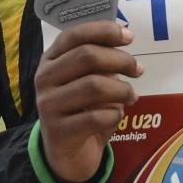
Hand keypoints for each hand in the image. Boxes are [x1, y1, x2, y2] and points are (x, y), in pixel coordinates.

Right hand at [33, 20, 140, 182]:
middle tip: (138, 69)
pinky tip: (117, 116)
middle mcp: (44, 79)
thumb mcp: (89, 79)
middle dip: (121, 60)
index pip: (74, 35)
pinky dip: (115, 115)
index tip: (129, 36)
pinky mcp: (59, 131)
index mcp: (51, 60)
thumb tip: (125, 37)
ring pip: (95, 86)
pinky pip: (97, 116)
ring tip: (131, 96)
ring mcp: (48, 105)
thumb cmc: (83, 108)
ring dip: (122, 89)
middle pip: (87, 56)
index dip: (104, 31)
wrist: (67, 151)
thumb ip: (101, 59)